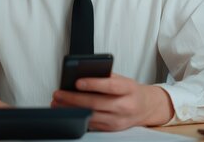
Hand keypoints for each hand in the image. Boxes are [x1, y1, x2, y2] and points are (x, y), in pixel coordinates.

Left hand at [51, 73, 173, 130]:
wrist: (145, 107)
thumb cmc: (130, 90)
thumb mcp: (122, 79)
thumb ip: (105, 76)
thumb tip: (80, 75)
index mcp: (128, 89)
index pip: (110, 86)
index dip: (93, 84)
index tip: (77, 82)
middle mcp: (125, 106)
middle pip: (96, 103)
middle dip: (74, 99)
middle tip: (59, 94)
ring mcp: (118, 120)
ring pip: (91, 116)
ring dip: (72, 110)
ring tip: (58, 103)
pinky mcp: (112, 128)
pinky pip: (92, 124)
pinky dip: (78, 117)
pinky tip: (68, 111)